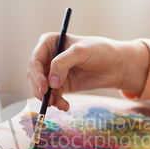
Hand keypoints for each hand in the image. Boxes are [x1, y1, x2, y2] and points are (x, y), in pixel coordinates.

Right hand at [26, 33, 149, 110]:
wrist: (115, 65)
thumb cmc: (100, 51)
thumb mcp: (82, 52)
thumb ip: (63, 63)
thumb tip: (51, 82)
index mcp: (49, 42)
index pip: (35, 60)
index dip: (36, 75)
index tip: (44, 87)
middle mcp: (48, 57)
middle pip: (34, 76)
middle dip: (40, 89)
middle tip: (48, 101)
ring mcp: (53, 72)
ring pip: (41, 88)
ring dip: (48, 98)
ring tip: (60, 104)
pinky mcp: (60, 84)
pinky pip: (52, 95)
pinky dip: (56, 102)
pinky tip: (65, 105)